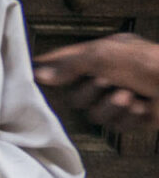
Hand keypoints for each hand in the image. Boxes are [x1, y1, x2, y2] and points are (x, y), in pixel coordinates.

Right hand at [35, 33, 158, 132]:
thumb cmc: (153, 66)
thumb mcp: (106, 56)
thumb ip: (70, 64)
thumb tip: (41, 72)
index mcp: (105, 53)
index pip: (67, 60)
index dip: (50, 67)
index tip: (31, 74)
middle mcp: (111, 74)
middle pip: (76, 95)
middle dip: (91, 93)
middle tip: (106, 84)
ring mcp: (121, 96)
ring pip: (94, 113)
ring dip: (112, 107)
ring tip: (130, 97)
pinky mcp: (133, 116)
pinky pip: (114, 125)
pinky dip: (128, 118)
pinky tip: (141, 108)